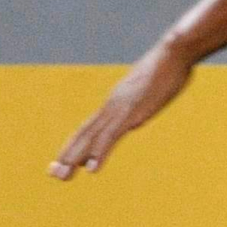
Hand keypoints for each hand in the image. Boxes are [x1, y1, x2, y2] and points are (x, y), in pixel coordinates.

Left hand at [49, 39, 196, 180]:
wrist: (173, 51)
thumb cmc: (166, 69)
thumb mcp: (148, 92)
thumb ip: (137, 106)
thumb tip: (133, 119)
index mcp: (114, 103)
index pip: (89, 128)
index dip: (75, 145)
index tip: (62, 161)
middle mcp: (112, 106)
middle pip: (84, 133)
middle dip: (68, 154)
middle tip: (53, 174)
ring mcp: (120, 109)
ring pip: (91, 137)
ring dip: (76, 157)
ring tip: (62, 175)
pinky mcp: (132, 112)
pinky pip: (112, 135)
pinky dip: (100, 152)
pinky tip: (91, 168)